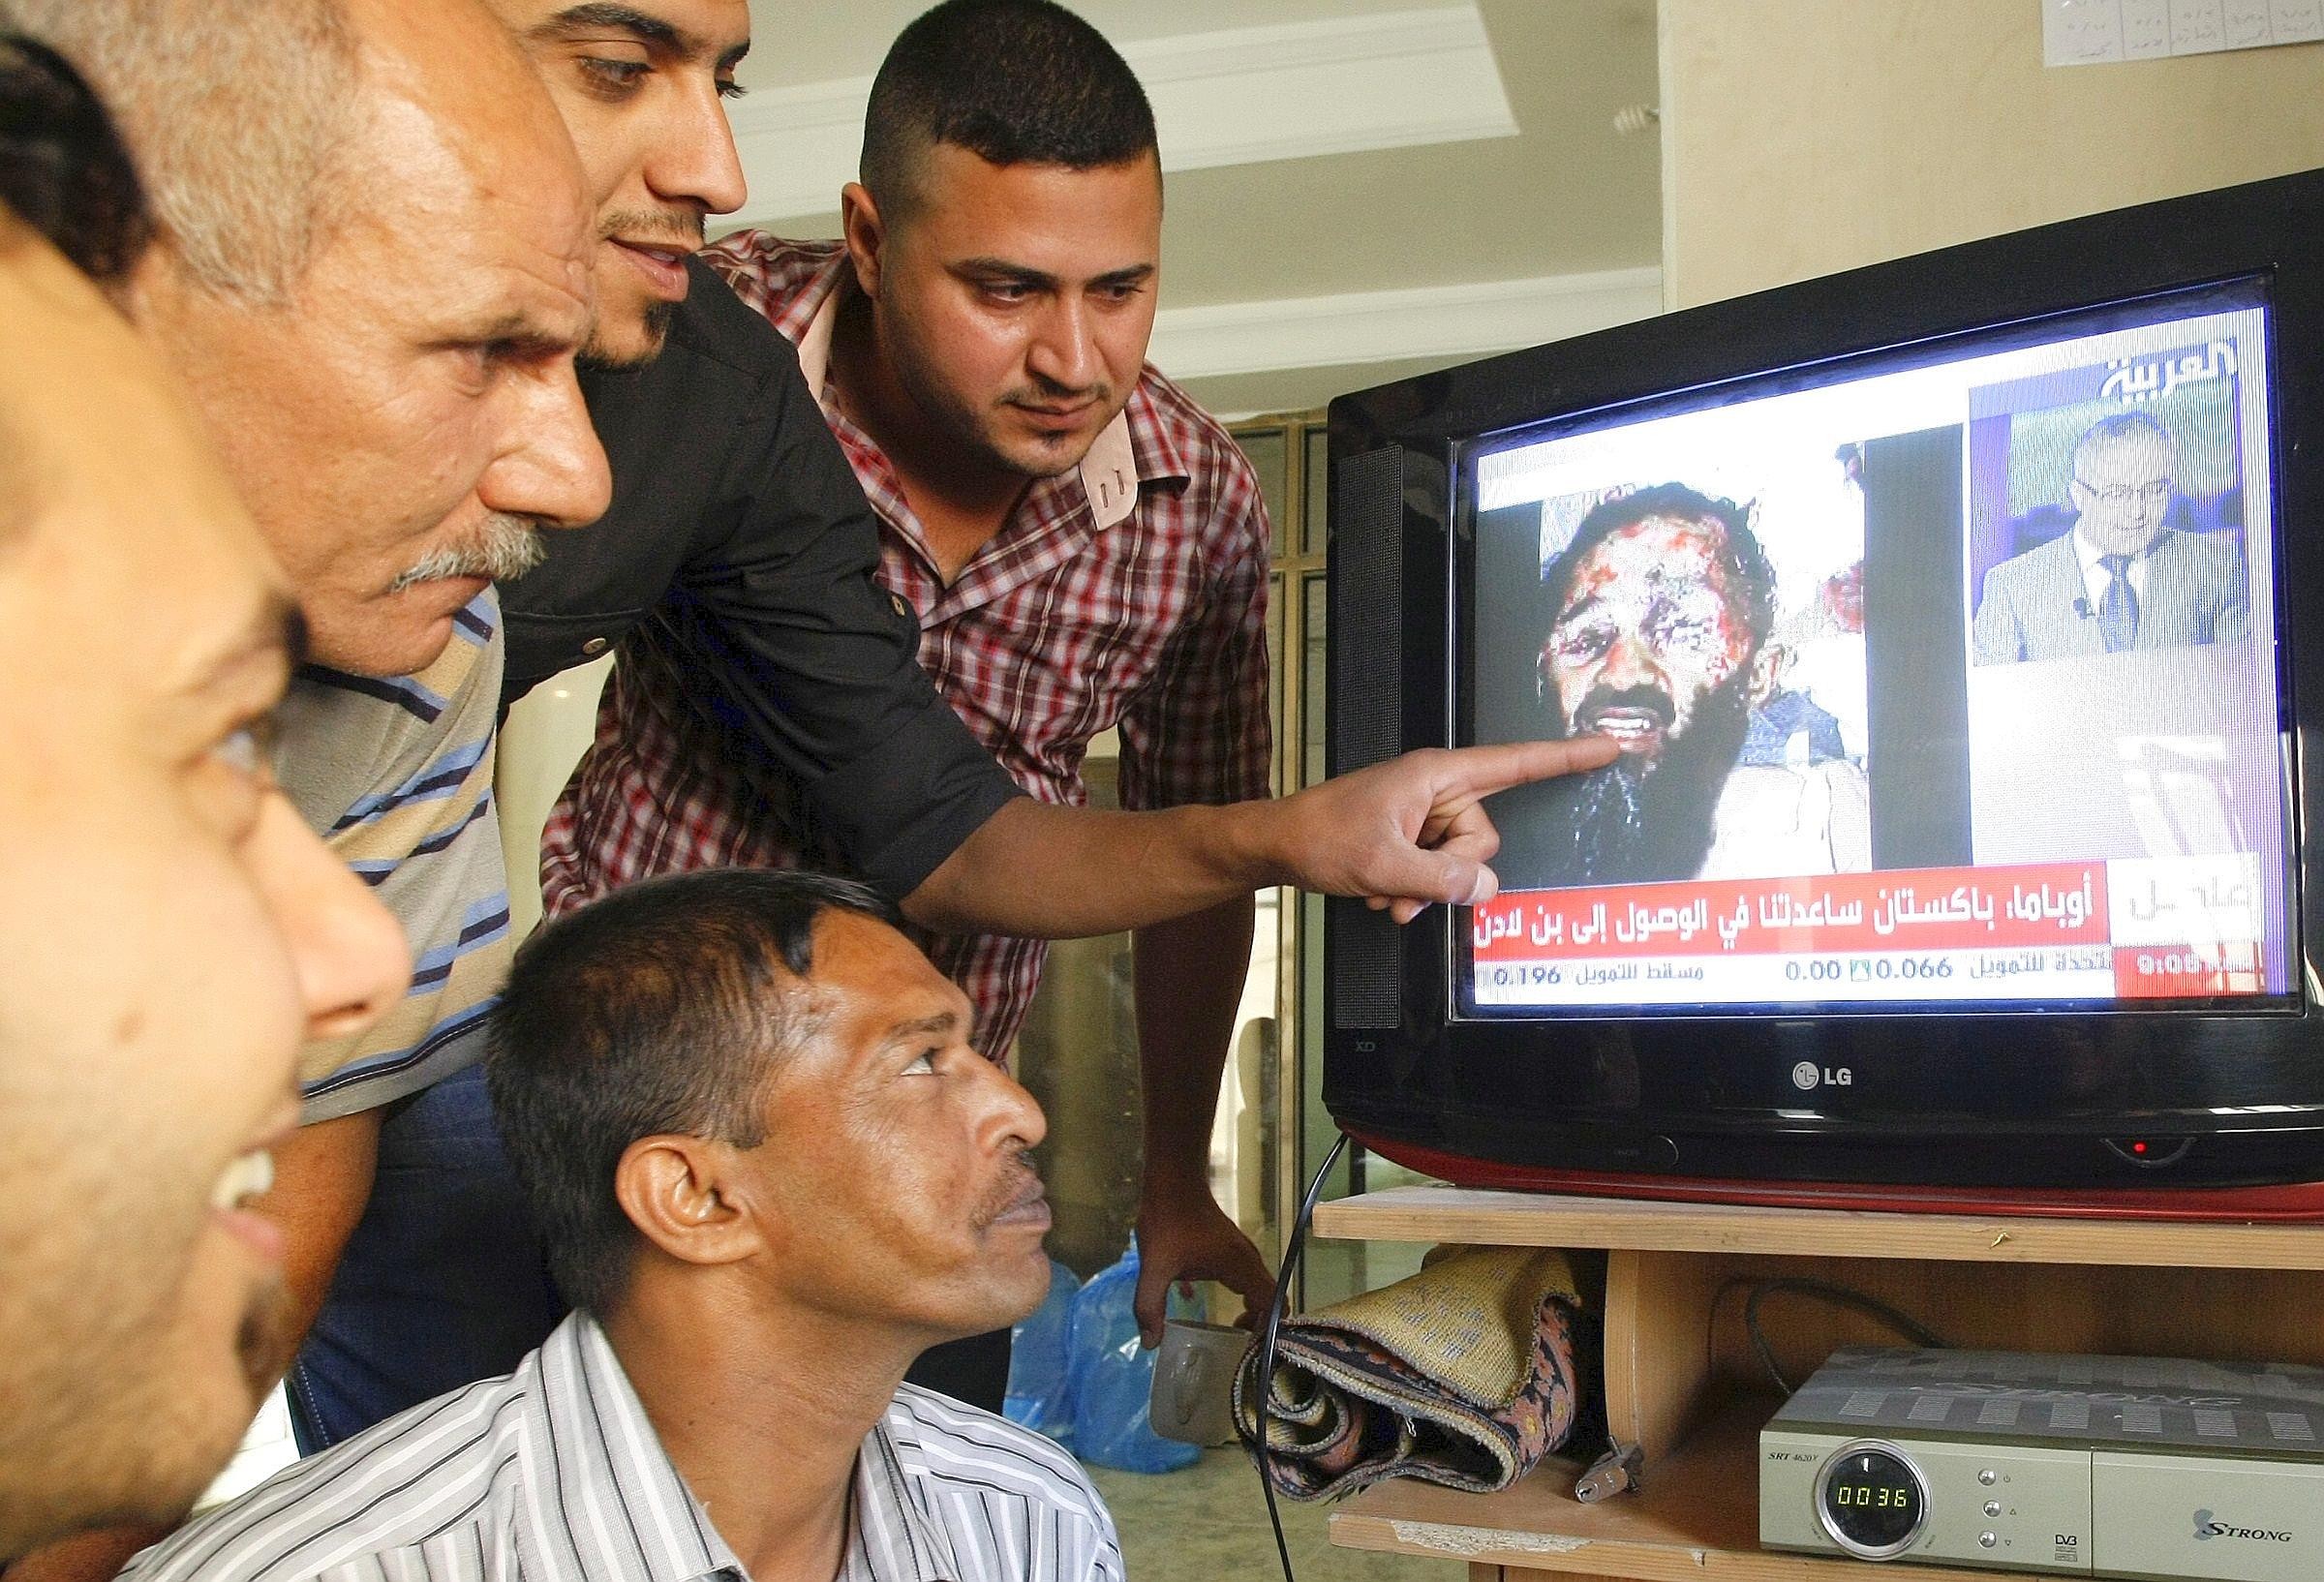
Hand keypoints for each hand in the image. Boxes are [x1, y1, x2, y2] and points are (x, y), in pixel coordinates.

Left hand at [1133, 1188, 1277, 1348]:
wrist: (1172, 1178)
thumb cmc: (1168, 1219)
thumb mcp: (1155, 1266)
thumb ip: (1150, 1305)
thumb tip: (1150, 1343)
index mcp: (1240, 1266)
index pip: (1274, 1304)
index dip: (1266, 1329)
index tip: (1244, 1345)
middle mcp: (1247, 1260)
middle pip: (1271, 1298)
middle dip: (1258, 1324)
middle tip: (1234, 1343)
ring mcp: (1238, 1252)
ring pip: (1256, 1287)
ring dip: (1247, 1309)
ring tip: (1223, 1332)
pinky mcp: (1226, 1247)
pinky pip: (1239, 1276)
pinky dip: (1231, 1294)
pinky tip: (1195, 1301)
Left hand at [1274, 738, 1617, 922]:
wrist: (1275, 845)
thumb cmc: (1321, 837)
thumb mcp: (1384, 864)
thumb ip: (1443, 879)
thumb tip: (1487, 886)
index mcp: (1438, 775)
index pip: (1516, 763)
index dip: (1566, 758)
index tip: (1610, 747)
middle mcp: (1437, 790)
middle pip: (1483, 838)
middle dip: (1449, 874)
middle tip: (1401, 884)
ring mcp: (1423, 815)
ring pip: (1459, 864)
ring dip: (1424, 890)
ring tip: (1381, 893)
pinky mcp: (1411, 837)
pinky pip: (1436, 872)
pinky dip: (1410, 891)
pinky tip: (1377, 893)